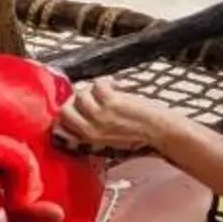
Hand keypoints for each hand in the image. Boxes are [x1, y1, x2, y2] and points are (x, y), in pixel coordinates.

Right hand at [55, 82, 178, 152]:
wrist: (161, 132)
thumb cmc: (139, 135)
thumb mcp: (108, 139)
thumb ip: (92, 129)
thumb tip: (79, 111)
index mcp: (89, 139)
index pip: (61, 124)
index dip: (68, 110)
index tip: (77, 104)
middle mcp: (90, 129)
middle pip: (64, 109)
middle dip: (75, 99)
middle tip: (92, 96)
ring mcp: (100, 115)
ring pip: (81, 94)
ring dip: (94, 89)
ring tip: (110, 92)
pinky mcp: (112, 102)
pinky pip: (98, 84)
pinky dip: (108, 82)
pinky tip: (120, 87)